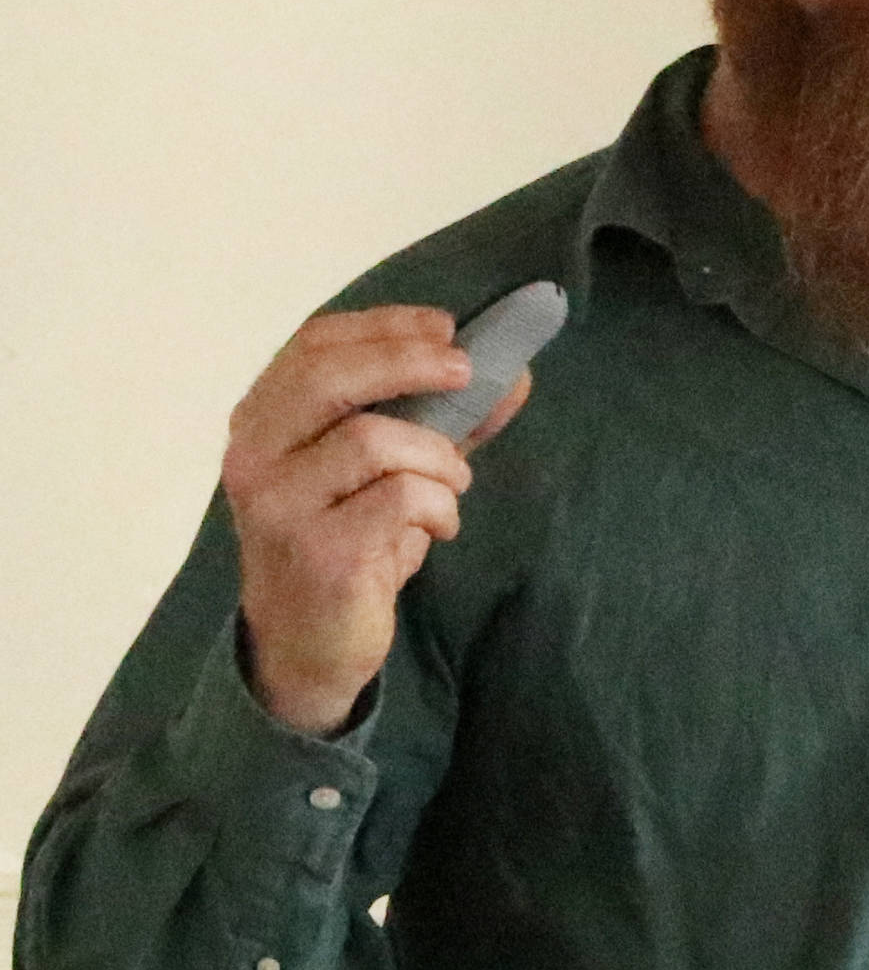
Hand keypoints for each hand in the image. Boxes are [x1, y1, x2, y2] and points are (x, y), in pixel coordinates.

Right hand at [221, 306, 529, 734]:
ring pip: (373, 440)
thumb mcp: (389, 467)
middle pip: (328, 378)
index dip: (384, 326)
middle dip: (409, 363)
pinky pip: (399, 498)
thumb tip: (513, 373)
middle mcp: (254, 456)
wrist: (310, 644)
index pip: (313, 344)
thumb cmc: (351, 537)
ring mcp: (278, 506)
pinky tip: (437, 527)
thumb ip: (443, 417)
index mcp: (262, 419)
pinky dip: (438, 505)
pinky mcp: (315, 552)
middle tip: (467, 374)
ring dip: (439, 457)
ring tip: (451, 485)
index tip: (447, 327)